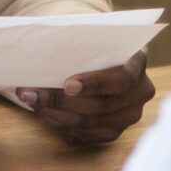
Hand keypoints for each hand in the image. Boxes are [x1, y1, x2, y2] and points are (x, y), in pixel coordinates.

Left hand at [15, 51, 151, 145]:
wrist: (107, 59)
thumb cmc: (96, 45)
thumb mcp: (94, 37)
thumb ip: (79, 43)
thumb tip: (43, 47)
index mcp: (138, 63)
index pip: (121, 79)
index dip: (95, 84)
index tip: (67, 85)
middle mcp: (140, 92)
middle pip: (100, 106)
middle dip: (59, 101)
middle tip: (29, 93)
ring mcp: (129, 115)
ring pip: (89, 123)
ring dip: (54, 113)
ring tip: (30, 100)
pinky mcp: (115, 131)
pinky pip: (86, 133)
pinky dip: (61, 123)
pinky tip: (44, 111)